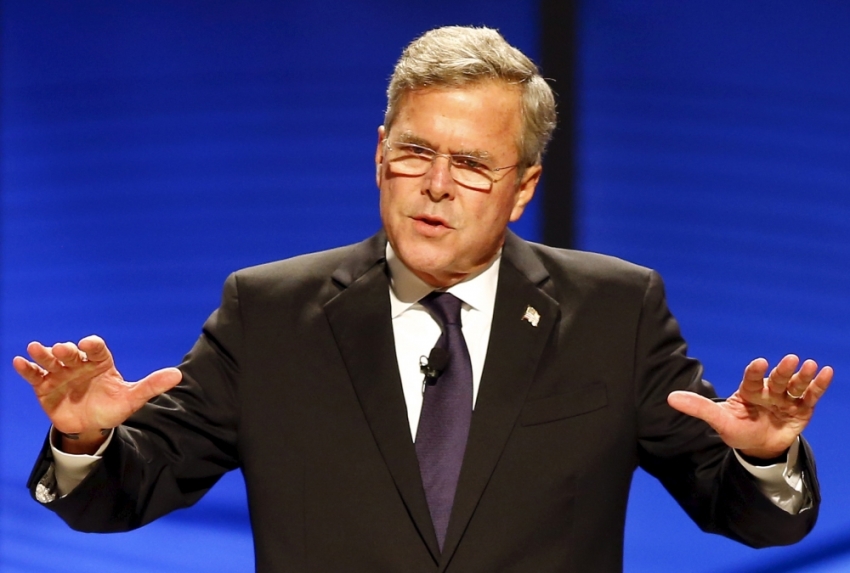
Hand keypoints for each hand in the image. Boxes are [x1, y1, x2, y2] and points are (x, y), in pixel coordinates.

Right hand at [13, 335, 181, 452]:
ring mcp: (61, 374)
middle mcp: (79, 364)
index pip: (96, 349)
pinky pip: (34, 375)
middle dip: (66, 350)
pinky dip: (27, 368)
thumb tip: (178, 375)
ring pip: (51, 360)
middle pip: (71, 353)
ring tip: (36, 348)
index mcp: (100, 363)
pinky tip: (19, 362)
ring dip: (44, 354)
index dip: (92, 345)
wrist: (91, 427)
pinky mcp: (44, 386)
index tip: (89, 344)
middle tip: (63, 349)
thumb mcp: (132, 398)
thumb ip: (152, 385)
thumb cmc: (112, 407)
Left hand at [668, 354, 832, 458]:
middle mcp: (768, 392)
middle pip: (777, 379)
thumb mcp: (719, 421)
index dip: (755, 371)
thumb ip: (698, 408)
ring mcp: (786, 399)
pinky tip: (826, 372)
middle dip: (784, 370)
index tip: (759, 362)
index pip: (751, 379)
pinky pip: (811, 396)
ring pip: (796, 385)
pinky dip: (819, 385)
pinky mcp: (802, 409)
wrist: (759, 447)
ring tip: (810, 365)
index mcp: (748, 392)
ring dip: (803, 376)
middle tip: (791, 359)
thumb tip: (670, 398)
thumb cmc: (738, 430)